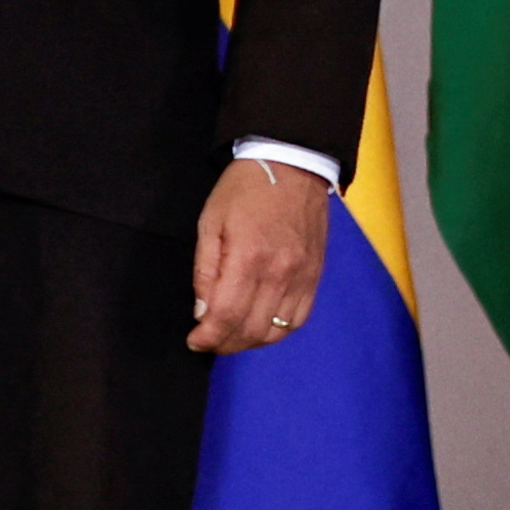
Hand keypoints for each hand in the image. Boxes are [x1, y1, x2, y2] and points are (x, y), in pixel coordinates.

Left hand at [187, 160, 337, 358]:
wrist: (294, 165)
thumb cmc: (244, 190)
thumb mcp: (210, 223)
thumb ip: (205, 271)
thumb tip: (202, 313)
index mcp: (248, 257)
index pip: (226, 315)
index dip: (207, 337)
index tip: (194, 340)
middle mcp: (280, 272)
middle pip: (252, 330)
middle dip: (224, 343)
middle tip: (208, 340)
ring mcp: (303, 276)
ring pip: (277, 331)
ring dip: (250, 341)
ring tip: (232, 336)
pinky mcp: (316, 275)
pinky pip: (299, 318)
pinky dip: (278, 331)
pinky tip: (261, 325)